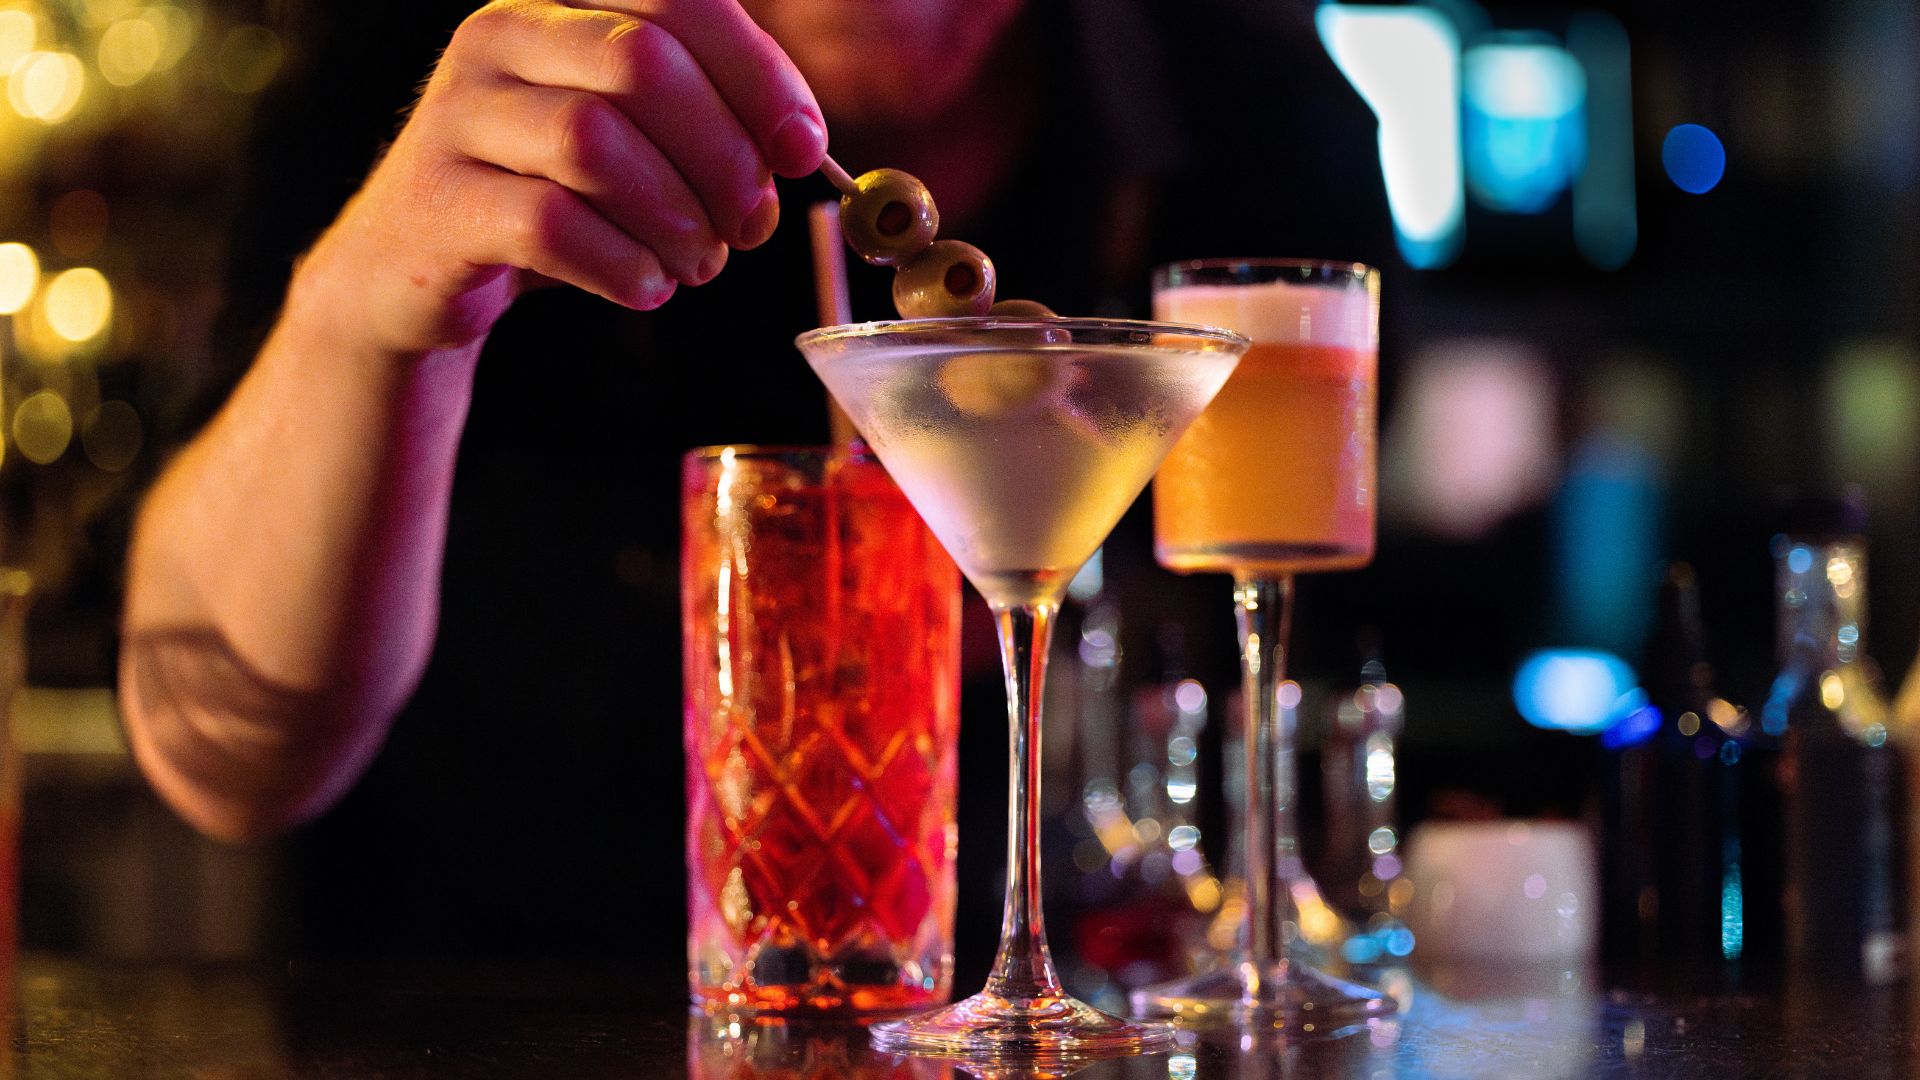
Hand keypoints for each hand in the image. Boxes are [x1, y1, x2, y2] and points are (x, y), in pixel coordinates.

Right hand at [292, 0, 826, 355]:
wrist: (411, 273)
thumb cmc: (544, 202)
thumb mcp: (629, 144)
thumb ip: (707, 126)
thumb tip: (798, 149)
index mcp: (560, 7)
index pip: (678, 3)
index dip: (757, 76)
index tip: (803, 151)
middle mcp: (500, 39)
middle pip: (641, 65)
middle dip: (722, 155)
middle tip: (752, 226)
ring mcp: (457, 116)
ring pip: (594, 144)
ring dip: (675, 219)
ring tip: (697, 264)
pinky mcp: (436, 202)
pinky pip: (549, 225)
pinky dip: (621, 265)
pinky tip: (644, 287)